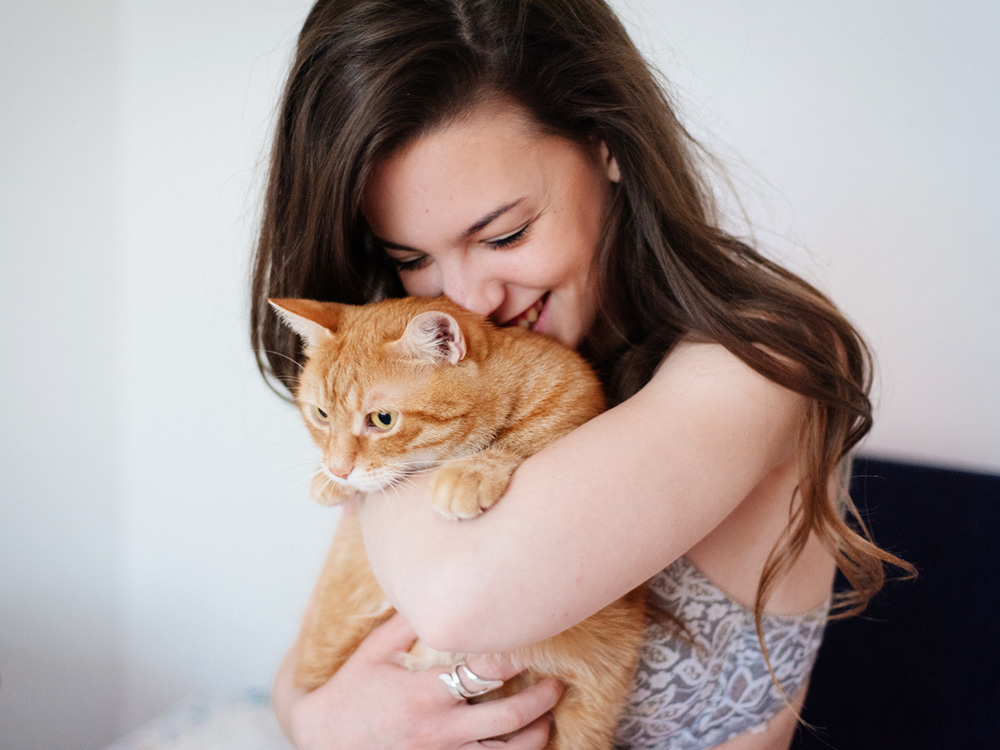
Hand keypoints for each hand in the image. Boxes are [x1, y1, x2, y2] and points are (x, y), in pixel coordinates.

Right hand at [286, 612, 562, 749]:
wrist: (322, 742)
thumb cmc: (349, 694)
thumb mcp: (374, 652)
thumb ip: (408, 623)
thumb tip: (436, 590)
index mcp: (426, 692)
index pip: (488, 672)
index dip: (517, 657)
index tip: (534, 642)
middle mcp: (440, 729)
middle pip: (512, 716)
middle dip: (543, 697)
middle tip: (557, 681)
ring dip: (536, 734)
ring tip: (547, 717)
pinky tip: (522, 744)